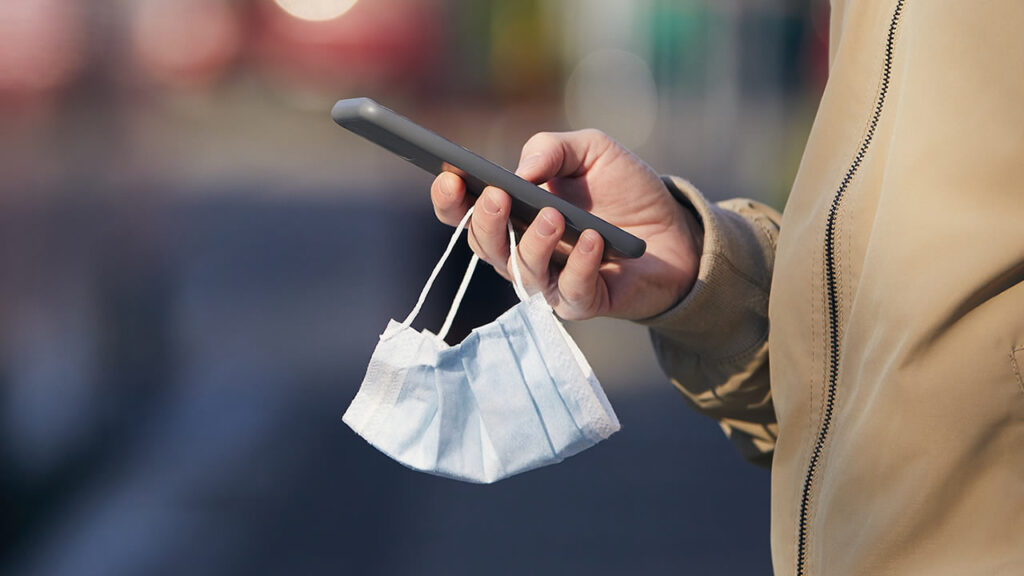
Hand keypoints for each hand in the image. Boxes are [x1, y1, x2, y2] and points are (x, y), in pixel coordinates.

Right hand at [430, 129, 701, 320]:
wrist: (677, 228)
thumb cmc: (626, 189)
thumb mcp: (591, 151)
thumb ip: (553, 148)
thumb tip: (521, 171)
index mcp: (514, 214)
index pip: (466, 214)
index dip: (450, 201)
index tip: (449, 177)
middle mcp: (524, 250)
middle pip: (485, 247)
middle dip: (485, 223)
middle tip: (497, 196)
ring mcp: (552, 280)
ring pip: (523, 273)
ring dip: (534, 243)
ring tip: (553, 216)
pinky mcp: (585, 301)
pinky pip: (570, 292)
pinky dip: (579, 265)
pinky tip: (592, 241)